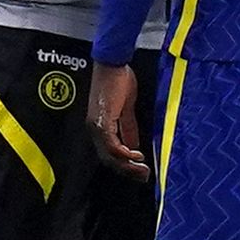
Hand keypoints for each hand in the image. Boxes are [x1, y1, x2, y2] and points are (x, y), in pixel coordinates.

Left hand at [87, 62, 148, 179]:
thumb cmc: (118, 80)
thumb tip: (134, 145)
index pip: (109, 153)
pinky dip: (124, 153)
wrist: (112, 63)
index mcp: (100, 126)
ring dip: (127, 165)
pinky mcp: (102, 121)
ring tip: (143, 169)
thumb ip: (128, 127)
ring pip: (109, 155)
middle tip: (144, 176)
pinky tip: (137, 155)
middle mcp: (95, 129)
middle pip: (108, 159)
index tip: (140, 170)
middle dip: (127, 170)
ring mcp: (96, 126)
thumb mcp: (126, 108)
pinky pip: (112, 144)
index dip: (124, 164)